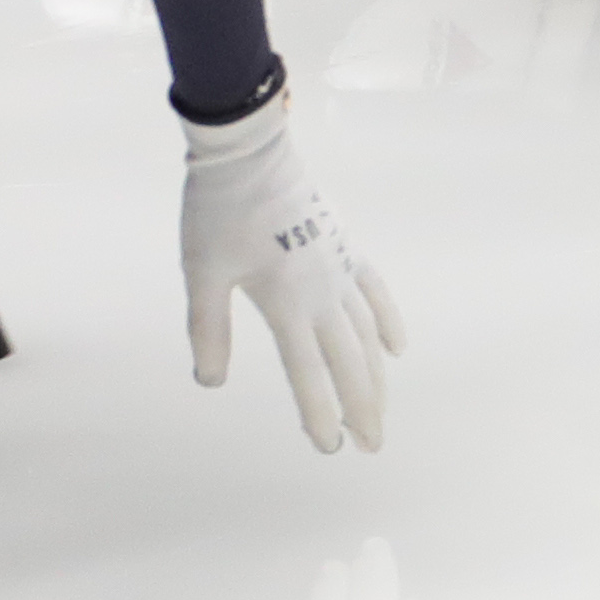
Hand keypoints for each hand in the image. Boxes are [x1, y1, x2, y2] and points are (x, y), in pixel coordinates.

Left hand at [179, 87, 404, 452]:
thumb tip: (211, 382)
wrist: (249, 151)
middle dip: (362, 408)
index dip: (320, 414)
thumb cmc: (218, 211)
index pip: (309, 373)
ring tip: (379, 413)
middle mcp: (322, 292)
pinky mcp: (345, 246)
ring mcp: (340, 268)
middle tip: (370, 445)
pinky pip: (375, 291)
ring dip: (376, 378)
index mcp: (286, 302)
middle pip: (350, 363)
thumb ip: (208, 330)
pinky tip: (396, 349)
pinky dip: (387, 321)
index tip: (330, 447)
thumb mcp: (203, 274)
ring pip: (367, 335)